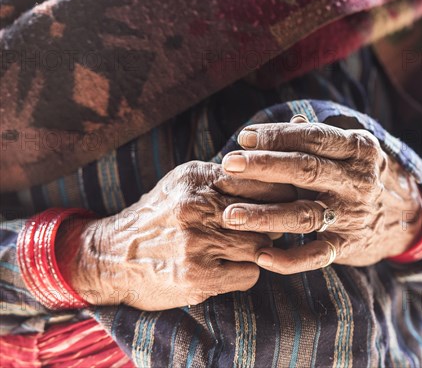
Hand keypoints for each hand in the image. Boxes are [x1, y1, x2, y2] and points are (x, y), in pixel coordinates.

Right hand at [56, 161, 295, 309]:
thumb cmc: (157, 218)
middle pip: (266, 213)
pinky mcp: (197, 276)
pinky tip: (229, 269)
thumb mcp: (182, 184)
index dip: (278, 192)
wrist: (110, 257)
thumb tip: (270, 174)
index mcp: (196, 179)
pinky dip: (246, 273)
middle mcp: (196, 207)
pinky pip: (250, 274)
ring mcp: (197, 243)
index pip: (260, 180)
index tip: (283, 201)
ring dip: (258, 250)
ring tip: (242, 249)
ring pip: (261, 245)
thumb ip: (221, 177)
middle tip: (267, 229)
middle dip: (273, 223)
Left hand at [220, 116, 421, 274]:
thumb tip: (291, 119)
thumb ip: (322, 138)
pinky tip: (261, 256)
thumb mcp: (355, 150)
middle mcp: (357, 181)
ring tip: (230, 214)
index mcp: (358, 150)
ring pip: (304, 214)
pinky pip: (316, 256)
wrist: (406, 217)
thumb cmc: (366, 175)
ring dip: (265, 216)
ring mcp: (352, 215)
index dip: (276, 136)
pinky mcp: (348, 246)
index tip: (243, 138)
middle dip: (263, 167)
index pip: (313, 138)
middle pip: (305, 171)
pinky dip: (289, 260)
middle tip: (228, 166)